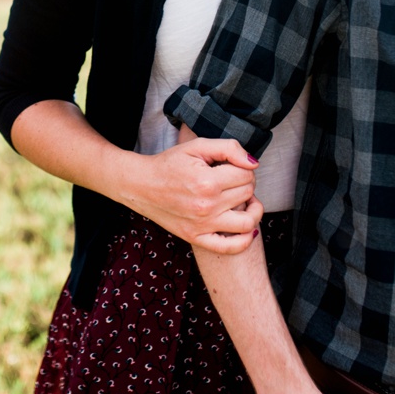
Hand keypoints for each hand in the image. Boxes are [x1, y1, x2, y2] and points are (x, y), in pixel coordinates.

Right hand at [120, 136, 262, 253]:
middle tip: (233, 180)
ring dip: (253, 210)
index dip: (244, 167)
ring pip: (248, 221)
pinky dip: (245, 240)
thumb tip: (253, 163)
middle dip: (246, 183)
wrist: (141, 185)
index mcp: (207, 181)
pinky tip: (246, 228)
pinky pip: (231, 247)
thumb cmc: (168, 164)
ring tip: (245, 202)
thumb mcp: (196, 146)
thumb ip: (228, 148)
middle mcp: (207, 205)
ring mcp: (203, 225)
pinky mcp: (197, 238)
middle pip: (247, 193)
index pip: (246, 174)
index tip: (233, 166)